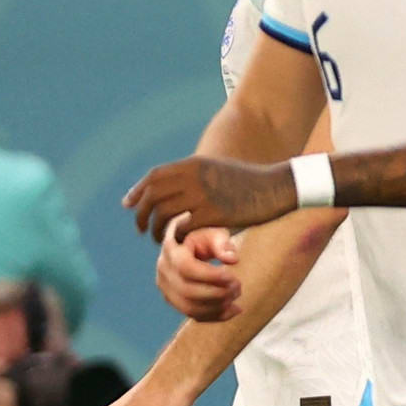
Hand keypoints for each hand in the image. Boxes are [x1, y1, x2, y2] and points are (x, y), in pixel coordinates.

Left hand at [125, 154, 301, 236]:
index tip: (128, 205)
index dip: (137, 192)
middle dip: (141, 214)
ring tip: (158, 238)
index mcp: (193, 164)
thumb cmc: (249, 181)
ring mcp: (203, 195)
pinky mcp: (215, 213)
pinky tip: (180, 241)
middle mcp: (194, 177)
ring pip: (164, 213)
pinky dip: (177, 236)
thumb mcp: (217, 169)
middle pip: (153, 196)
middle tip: (142, 228)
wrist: (277, 187)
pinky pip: (183, 227)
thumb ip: (193, 175)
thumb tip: (169, 185)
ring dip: (156, 228)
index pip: (154, 177)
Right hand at [154, 219, 241, 320]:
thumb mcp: (214, 232)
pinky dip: (216, 316)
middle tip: (238, 286)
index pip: (185, 268)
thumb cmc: (205, 235)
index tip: (232, 276)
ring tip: (237, 295)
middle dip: (217, 293)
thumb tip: (232, 259)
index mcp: (171, 250)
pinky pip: (194, 314)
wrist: (191, 242)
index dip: (210, 276)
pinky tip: (235, 309)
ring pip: (189, 307)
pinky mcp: (175, 300)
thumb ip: (223, 242)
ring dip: (217, 307)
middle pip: (187, 291)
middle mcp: (164, 270)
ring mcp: (167, 288)